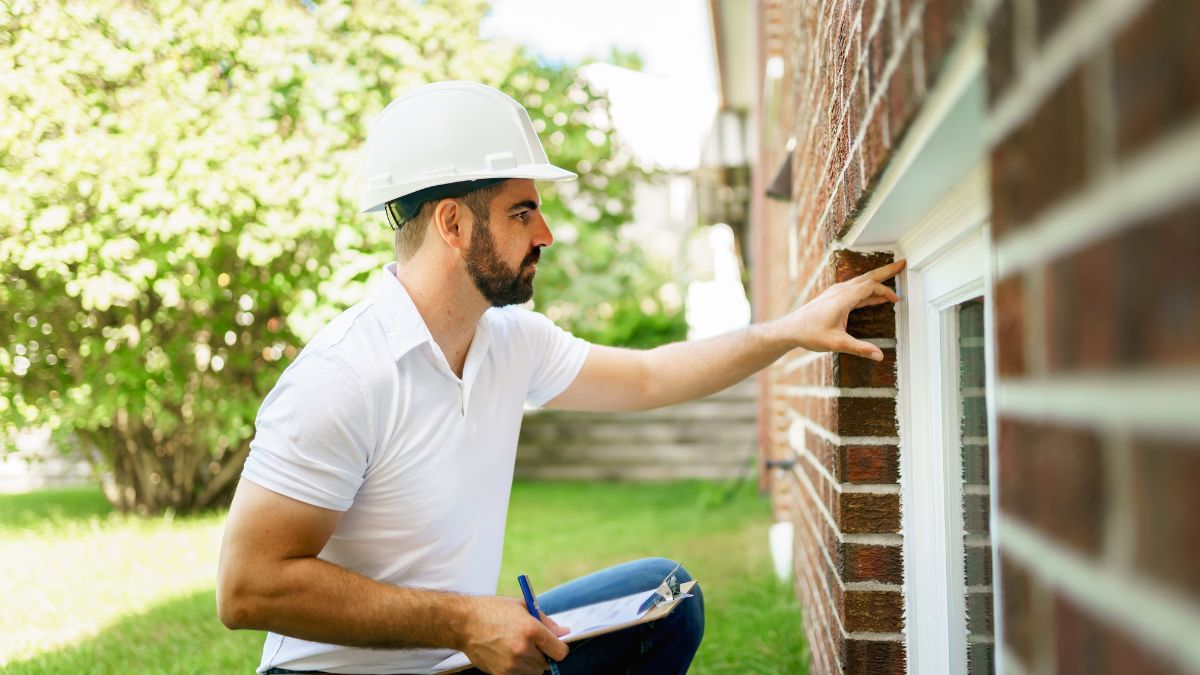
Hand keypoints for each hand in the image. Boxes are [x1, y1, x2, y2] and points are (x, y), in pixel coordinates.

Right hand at [460, 595, 568, 674]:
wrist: (464, 623)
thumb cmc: (493, 611)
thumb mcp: (523, 607)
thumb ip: (546, 621)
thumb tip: (564, 632)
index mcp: (531, 630)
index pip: (560, 651)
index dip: (559, 647)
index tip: (555, 644)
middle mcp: (523, 649)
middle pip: (547, 662)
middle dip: (544, 654)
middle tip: (532, 643)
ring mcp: (512, 664)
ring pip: (534, 671)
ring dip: (531, 662)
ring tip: (517, 647)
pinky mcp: (501, 674)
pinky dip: (519, 668)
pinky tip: (508, 654)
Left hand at [785, 259, 905, 360]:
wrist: (790, 329)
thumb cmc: (810, 334)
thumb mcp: (837, 343)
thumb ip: (859, 348)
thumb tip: (879, 355)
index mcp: (843, 297)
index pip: (870, 287)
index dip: (886, 291)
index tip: (897, 299)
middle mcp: (840, 290)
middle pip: (867, 277)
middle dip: (886, 271)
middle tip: (901, 264)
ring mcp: (835, 292)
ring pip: (860, 282)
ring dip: (877, 280)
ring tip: (891, 278)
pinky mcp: (832, 297)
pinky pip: (854, 289)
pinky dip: (867, 290)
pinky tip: (873, 297)